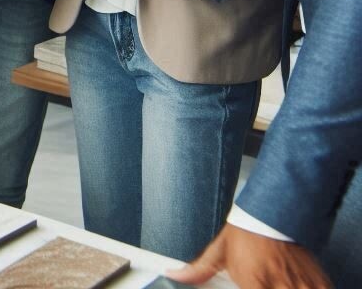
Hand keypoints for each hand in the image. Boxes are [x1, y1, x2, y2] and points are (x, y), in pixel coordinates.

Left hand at [169, 223, 330, 288]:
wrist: (272, 212)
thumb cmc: (246, 232)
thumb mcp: (220, 252)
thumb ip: (199, 270)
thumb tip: (174, 276)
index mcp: (255, 282)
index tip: (251, 287)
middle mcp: (281, 286)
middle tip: (265, 283)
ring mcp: (302, 285)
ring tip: (277, 283)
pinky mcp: (319, 284)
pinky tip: (294, 285)